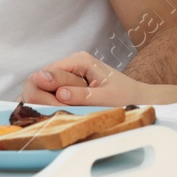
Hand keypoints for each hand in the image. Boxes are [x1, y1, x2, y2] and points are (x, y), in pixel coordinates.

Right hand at [22, 52, 151, 106]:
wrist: (138, 97)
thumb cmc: (126, 96)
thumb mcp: (107, 97)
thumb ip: (82, 95)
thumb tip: (59, 93)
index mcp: (79, 60)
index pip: (46, 73)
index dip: (42, 92)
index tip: (49, 109)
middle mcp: (70, 64)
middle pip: (38, 79)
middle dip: (40, 98)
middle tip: (51, 115)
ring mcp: (67, 74)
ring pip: (40, 88)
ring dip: (42, 103)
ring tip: (53, 116)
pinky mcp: (67, 85)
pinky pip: (48, 94)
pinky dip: (45, 105)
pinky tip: (49, 114)